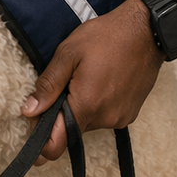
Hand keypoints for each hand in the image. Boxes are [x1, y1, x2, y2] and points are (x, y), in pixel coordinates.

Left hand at [21, 0, 163, 159]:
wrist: (147, 32)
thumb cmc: (106, 37)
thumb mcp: (69, 53)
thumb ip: (48, 85)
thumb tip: (30, 111)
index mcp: (86, 105)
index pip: (57, 144)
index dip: (40, 140)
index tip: (33, 130)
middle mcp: (105, 118)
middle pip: (71, 130)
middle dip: (60, 113)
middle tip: (62, 83)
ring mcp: (120, 118)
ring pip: (87, 123)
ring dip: (80, 107)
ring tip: (85, 77)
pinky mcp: (130, 114)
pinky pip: (104, 117)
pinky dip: (96, 105)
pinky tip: (99, 81)